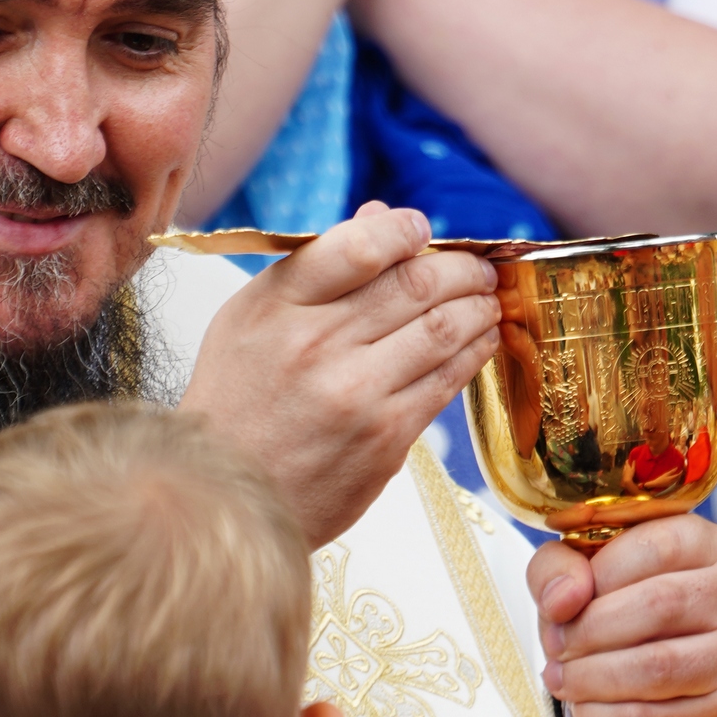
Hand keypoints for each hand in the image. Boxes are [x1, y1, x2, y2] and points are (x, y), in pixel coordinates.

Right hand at [180, 201, 500, 546]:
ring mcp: (355, 394)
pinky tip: (482, 340)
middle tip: (480, 266)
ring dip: (479, 307)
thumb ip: (317, 267)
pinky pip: (446, 381)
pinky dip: (474, 352)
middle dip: (462, 268)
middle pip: (414, 284)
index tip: (422, 230)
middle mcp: (315, 345)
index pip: (358, 247)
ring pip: (443, 329)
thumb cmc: (238, 401)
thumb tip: (381, 217)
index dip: (404, 230)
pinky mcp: (386, 438)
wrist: (227, 500)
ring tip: (489, 298)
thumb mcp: (251, 319)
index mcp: (276, 306)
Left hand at [529, 515, 716, 716]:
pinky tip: (584, 709)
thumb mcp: (571, 572)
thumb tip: (564, 599)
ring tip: (561, 678)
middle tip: (555, 646)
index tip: (560, 606)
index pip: (656, 547)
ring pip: (662, 666)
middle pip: (661, 605)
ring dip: (596, 677)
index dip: (599, 577)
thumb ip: (556, 568)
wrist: (631, 677)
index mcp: (703, 542)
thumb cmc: (603, 607)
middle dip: (592, 630)